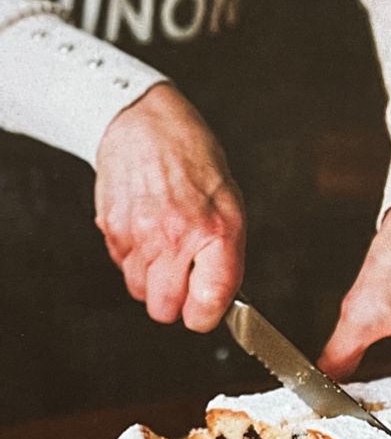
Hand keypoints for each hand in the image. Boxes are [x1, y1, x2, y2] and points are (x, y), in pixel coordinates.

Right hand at [95, 83, 244, 330]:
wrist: (145, 124)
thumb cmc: (193, 158)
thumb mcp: (230, 202)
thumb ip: (226, 253)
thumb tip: (219, 296)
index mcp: (214, 231)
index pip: (207, 304)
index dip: (207, 315)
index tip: (207, 309)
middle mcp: (174, 237)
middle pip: (164, 311)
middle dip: (175, 302)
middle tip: (185, 280)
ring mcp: (138, 235)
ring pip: (140, 292)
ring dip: (153, 281)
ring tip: (165, 248)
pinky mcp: (112, 230)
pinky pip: (122, 267)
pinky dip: (134, 259)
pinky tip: (146, 231)